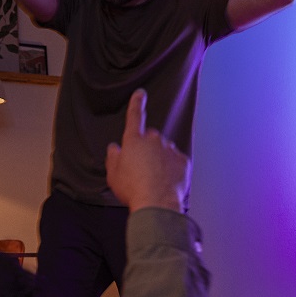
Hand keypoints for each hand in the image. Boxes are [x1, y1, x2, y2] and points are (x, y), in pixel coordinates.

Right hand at [106, 89, 189, 211]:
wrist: (156, 202)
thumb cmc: (133, 189)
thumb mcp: (113, 174)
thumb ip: (113, 157)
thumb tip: (115, 149)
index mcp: (134, 140)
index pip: (135, 116)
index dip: (136, 104)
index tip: (140, 94)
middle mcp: (154, 140)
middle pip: (150, 139)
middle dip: (147, 150)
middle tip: (141, 169)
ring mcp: (169, 150)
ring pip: (164, 151)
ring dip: (159, 160)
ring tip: (153, 179)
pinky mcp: (182, 161)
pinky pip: (176, 162)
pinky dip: (171, 169)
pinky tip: (165, 181)